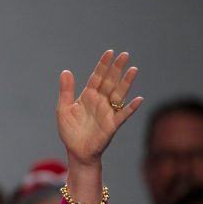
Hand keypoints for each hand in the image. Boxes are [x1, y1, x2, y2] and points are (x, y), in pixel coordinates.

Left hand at [57, 50, 142, 166]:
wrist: (76, 151)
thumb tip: (65, 71)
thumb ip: (66, 91)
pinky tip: (138, 99)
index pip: (97, 77)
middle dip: (117, 69)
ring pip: (119, 94)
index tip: (110, 52)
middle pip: (110, 82)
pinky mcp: (112, 124)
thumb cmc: (70, 131)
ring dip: (126, 83)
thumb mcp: (64, 109)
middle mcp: (100, 101)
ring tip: (134, 69)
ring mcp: (108, 112)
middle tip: (125, 55)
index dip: (103, 65)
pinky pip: (124, 114)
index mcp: (88, 96)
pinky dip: (131, 108)